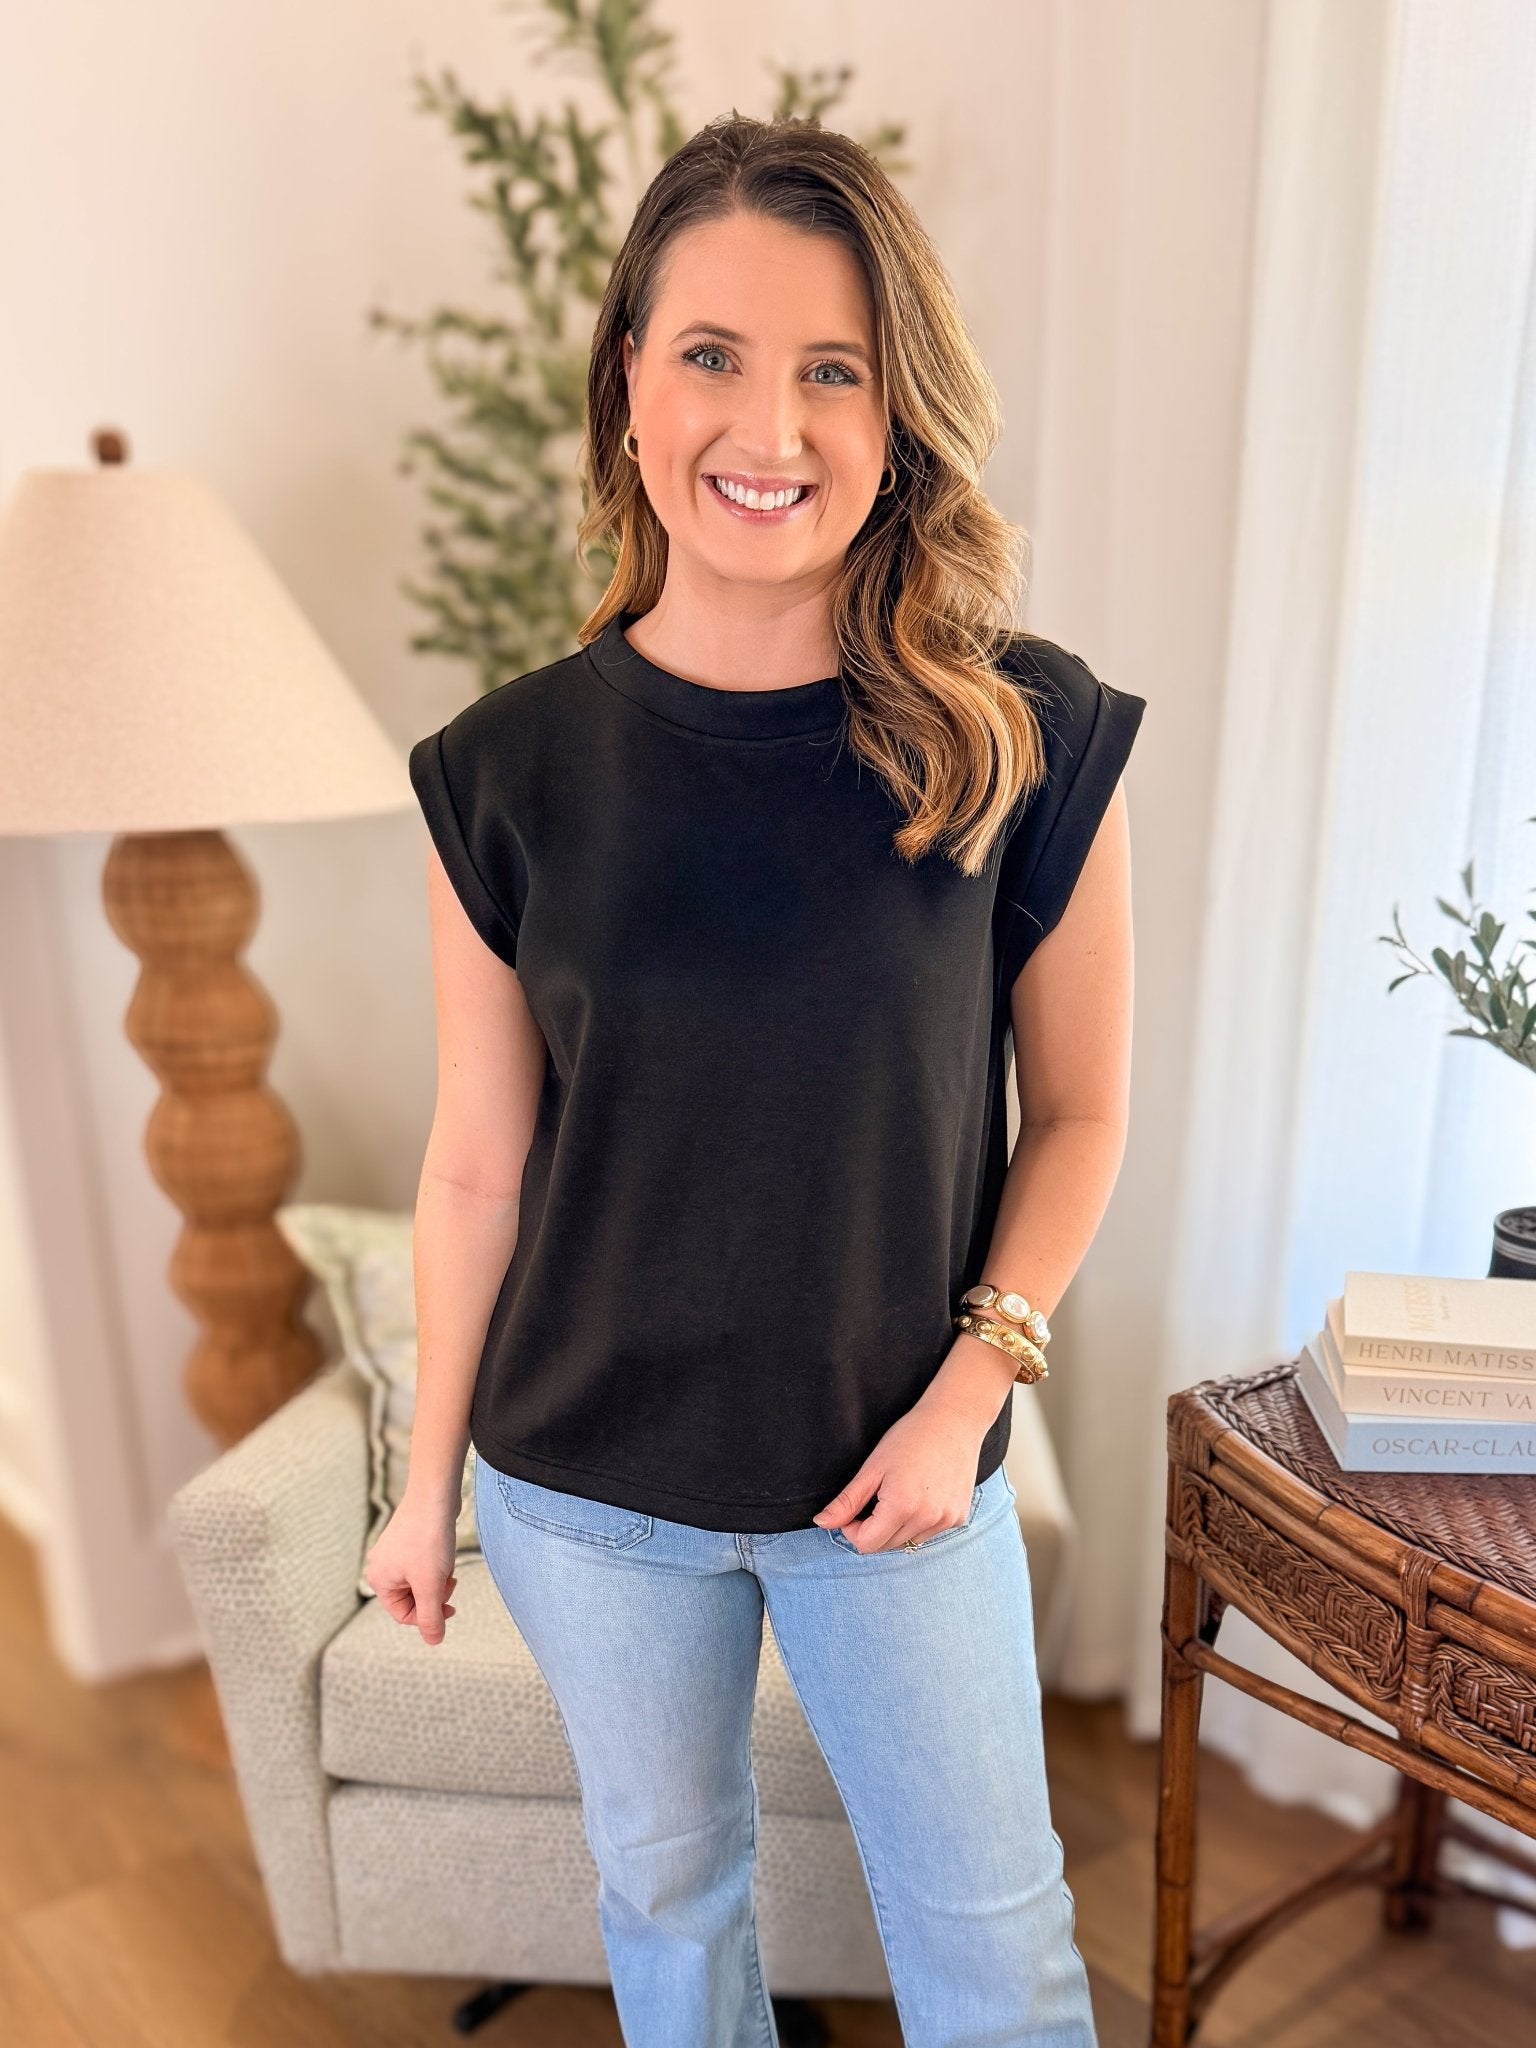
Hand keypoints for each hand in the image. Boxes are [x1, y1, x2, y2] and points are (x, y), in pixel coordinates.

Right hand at [365, 1490, 460, 1644]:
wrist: (434, 1496)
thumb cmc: (429, 1540)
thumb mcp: (431, 1586)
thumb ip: (431, 1617)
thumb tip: (434, 1641)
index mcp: (379, 1581)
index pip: (404, 1615)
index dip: (429, 1616)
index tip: (450, 1606)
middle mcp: (382, 1567)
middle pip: (412, 1598)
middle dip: (434, 1594)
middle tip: (449, 1582)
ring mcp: (394, 1552)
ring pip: (420, 1581)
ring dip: (437, 1578)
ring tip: (446, 1564)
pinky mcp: (408, 1540)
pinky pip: (423, 1564)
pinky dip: (437, 1564)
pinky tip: (444, 1552)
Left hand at [811, 1369, 989, 1553]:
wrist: (954, 1420)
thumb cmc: (910, 1437)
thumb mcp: (873, 1467)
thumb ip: (847, 1501)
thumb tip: (822, 1523)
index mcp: (902, 1507)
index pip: (866, 1544)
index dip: (852, 1529)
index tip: (855, 1507)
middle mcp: (927, 1519)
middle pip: (886, 1546)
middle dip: (873, 1528)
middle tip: (877, 1496)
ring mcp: (946, 1521)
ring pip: (908, 1542)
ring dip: (896, 1527)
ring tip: (902, 1492)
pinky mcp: (958, 1518)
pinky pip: (928, 1533)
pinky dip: (918, 1522)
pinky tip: (922, 1495)